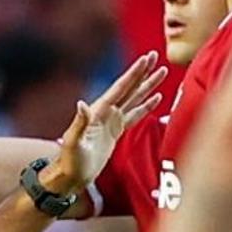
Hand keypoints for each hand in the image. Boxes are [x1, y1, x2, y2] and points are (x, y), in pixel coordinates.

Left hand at [44, 52, 166, 193]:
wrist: (72, 175)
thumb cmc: (70, 160)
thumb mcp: (73, 142)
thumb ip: (79, 123)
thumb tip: (82, 104)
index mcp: (99, 111)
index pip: (120, 88)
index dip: (134, 73)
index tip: (145, 59)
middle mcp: (107, 112)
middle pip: (130, 87)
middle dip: (143, 72)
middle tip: (155, 56)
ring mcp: (112, 120)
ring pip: (135, 98)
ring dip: (148, 85)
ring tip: (161, 72)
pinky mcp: (117, 130)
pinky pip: (135, 114)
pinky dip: (146, 105)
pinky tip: (156, 97)